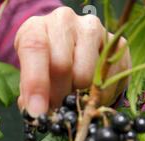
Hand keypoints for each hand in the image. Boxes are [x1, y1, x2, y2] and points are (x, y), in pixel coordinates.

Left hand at [14, 7, 130, 116]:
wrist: (67, 49)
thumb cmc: (42, 66)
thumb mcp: (27, 75)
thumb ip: (29, 92)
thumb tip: (38, 113)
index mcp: (36, 28)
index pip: (35, 48)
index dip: (36, 83)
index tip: (37, 111)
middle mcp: (65, 22)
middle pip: (63, 66)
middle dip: (58, 96)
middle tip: (56, 107)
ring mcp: (94, 29)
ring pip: (87, 76)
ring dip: (79, 97)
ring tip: (72, 96)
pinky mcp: (117, 43)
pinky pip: (110, 80)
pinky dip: (100, 96)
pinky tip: (89, 92)